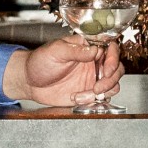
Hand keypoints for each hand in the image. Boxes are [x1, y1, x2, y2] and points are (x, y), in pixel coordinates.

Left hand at [4, 36, 124, 107]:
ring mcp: (92, 78)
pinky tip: (76, 98)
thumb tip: (95, 50)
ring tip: (86, 94)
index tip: (107, 69)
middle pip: (117, 69)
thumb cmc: (40, 61)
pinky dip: (92, 100)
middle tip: (97, 86)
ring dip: (104, 91)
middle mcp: (93, 62)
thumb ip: (76, 51)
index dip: (113, 58)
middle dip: (111, 79)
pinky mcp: (87, 92)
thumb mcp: (56, 51)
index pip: (110, 49)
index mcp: (88, 48)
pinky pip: (101, 98)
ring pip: (113, 84)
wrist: (30, 82)